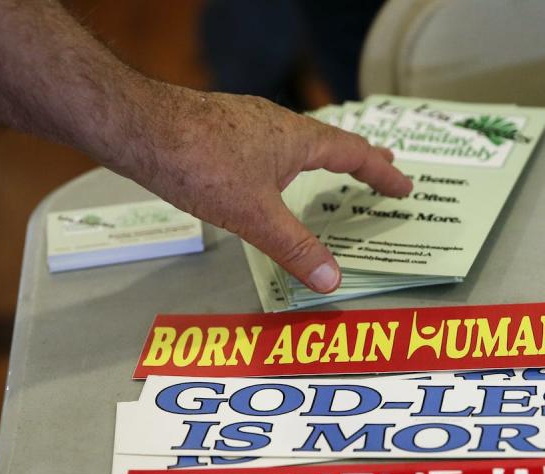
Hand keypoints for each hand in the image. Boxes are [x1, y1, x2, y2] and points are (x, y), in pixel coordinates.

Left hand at [118, 83, 412, 292]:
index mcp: (298, 139)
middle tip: (382, 166)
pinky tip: (267, 172)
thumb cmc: (201, 164)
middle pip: (330, 140)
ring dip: (321, 156)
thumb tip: (333, 279)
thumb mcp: (255, 216)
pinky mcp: (221, 129)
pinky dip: (286, 158)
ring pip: (297, 140)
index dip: (381, 172)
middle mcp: (277, 124)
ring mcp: (247, 123)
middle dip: (358, 158)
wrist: (140, 129)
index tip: (404, 184)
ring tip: (329, 170)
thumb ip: (295, 247)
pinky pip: (269, 143)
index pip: (354, 153)